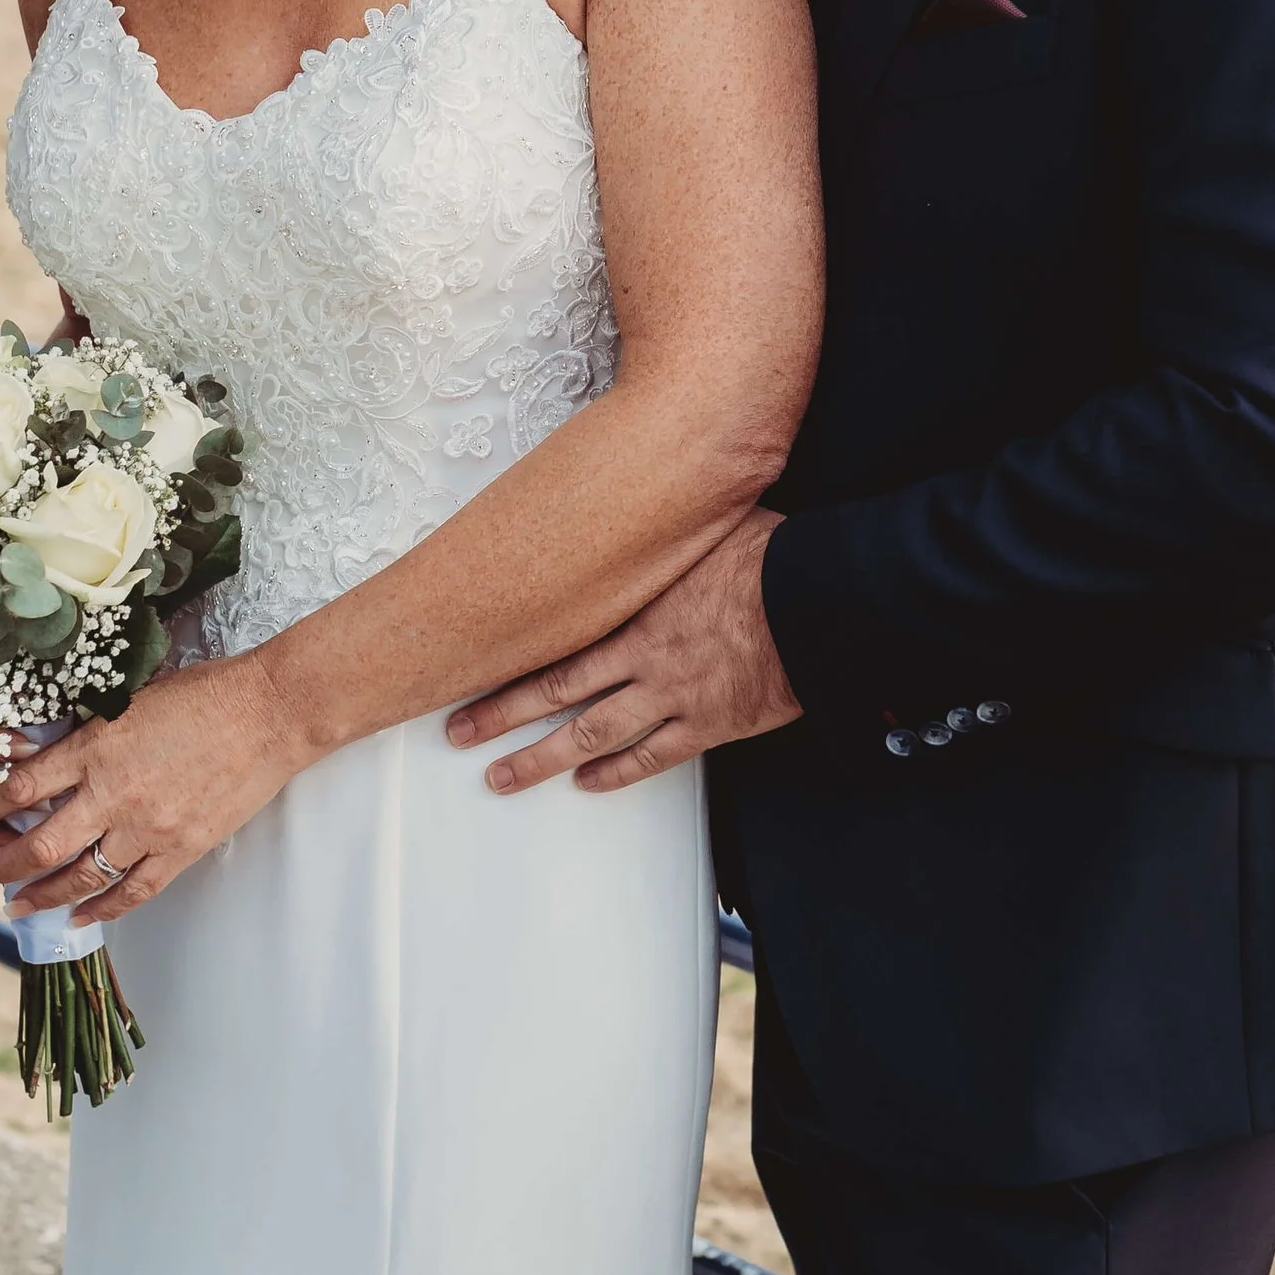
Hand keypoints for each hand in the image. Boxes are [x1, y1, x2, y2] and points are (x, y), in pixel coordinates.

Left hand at [0, 652, 309, 915]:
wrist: (270, 712)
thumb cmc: (204, 693)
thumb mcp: (130, 698)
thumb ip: (89, 733)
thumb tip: (49, 752)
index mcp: (95, 748)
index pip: (18, 788)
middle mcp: (113, 793)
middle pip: (38, 845)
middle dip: (0, 865)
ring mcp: (148, 827)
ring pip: (80, 877)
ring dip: (41, 895)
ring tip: (17, 905)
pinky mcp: (181, 848)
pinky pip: (132, 892)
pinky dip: (101, 909)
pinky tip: (80, 916)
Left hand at [445, 510, 798, 792]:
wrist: (816, 605)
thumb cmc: (768, 559)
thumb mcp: (707, 528)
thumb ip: (669, 530)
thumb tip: (655, 491)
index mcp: (634, 609)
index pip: (555, 640)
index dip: (507, 661)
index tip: (464, 671)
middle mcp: (642, 659)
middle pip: (556, 694)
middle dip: (501, 717)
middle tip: (458, 734)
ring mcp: (672, 696)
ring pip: (592, 736)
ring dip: (542, 760)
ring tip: (502, 777)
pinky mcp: (709, 725)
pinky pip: (653, 758)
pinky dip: (616, 774)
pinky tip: (588, 784)